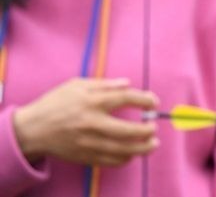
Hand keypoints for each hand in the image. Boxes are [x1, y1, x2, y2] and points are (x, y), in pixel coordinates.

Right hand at [12, 78, 157, 165]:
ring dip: (141, 148)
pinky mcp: (83, 156)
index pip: (126, 98)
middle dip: (146, 130)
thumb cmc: (56, 103)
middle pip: (127, 130)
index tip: (153, 102)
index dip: (144, 100)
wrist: (32, 129)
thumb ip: (105, 84)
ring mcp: (88, 142)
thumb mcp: (77, 85)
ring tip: (153, 144)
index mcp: (92, 101)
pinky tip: (133, 154)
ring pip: (121, 150)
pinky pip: (109, 161)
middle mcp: (92, 123)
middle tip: (154, 128)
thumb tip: (128, 83)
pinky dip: (124, 159)